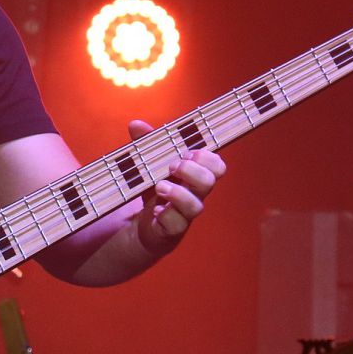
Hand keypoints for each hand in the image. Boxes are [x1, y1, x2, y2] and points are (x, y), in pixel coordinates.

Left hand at [127, 119, 225, 255]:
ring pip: (196, 206)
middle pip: (210, 182)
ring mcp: (185, 214)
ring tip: (159, 186)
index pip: (217, 166)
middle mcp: (195, 195)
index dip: (207, 157)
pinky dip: (166, 216)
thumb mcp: (150, 166)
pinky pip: (176, 225)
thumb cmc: (156, 190)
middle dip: (192, 170)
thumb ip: (145, 145)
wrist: (146, 226)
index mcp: (195, 176)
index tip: (187, 152)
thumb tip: (135, 124)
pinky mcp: (172, 230)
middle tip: (172, 166)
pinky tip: (155, 210)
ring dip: (178, 193)